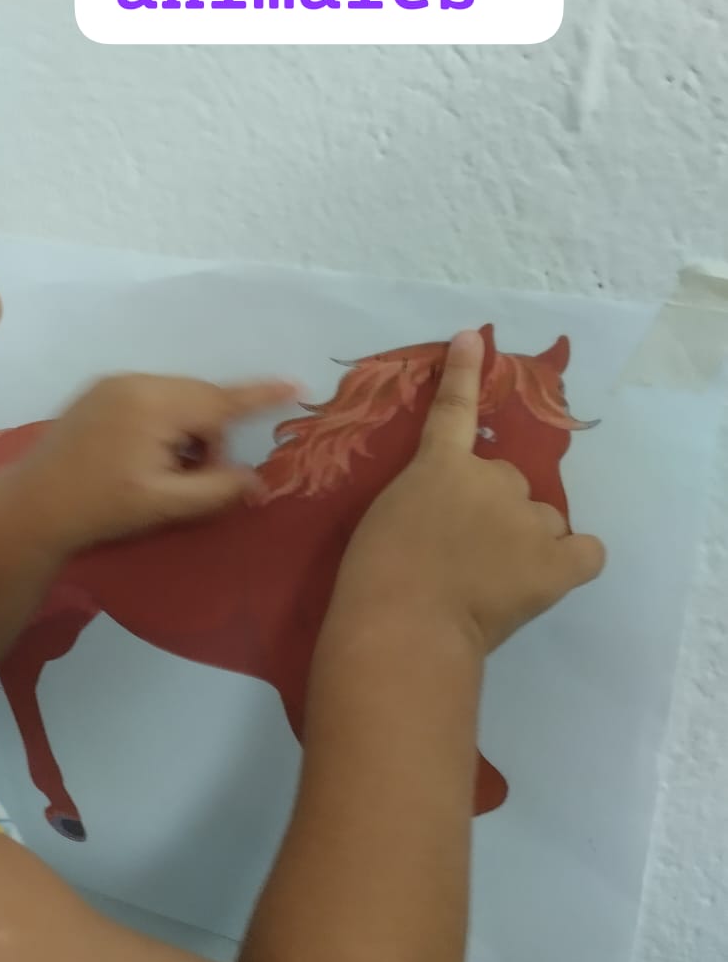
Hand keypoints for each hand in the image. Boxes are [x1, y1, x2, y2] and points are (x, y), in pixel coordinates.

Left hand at [7, 373, 299, 555]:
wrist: (31, 506)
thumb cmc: (100, 508)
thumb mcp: (165, 505)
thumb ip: (216, 490)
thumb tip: (258, 482)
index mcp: (154, 405)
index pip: (221, 399)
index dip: (260, 395)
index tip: (295, 385)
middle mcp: (134, 382)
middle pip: (200, 399)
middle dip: (209, 437)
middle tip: (196, 480)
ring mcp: (112, 383)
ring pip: (177, 399)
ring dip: (187, 432)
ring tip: (166, 474)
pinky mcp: (98, 392)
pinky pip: (151, 398)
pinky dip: (163, 424)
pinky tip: (145, 459)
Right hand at [332, 330, 605, 652]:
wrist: (405, 622)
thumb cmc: (375, 575)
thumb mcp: (384, 518)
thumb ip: (421, 502)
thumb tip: (447, 522)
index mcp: (440, 466)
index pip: (454, 409)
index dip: (465, 373)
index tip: (473, 339)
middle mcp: (493, 480)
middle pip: (508, 482)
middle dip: (492, 508)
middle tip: (463, 550)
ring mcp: (530, 521)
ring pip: (542, 519)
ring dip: (524, 538)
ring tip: (493, 577)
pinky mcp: (558, 563)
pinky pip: (587, 553)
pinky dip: (571, 561)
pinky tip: (548, 575)